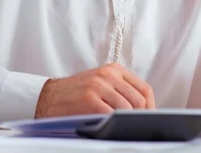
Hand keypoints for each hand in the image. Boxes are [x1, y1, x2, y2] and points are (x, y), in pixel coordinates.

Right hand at [34, 63, 155, 117]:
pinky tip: (112, 129)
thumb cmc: (76, 93)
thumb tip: (144, 110)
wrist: (49, 97)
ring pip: (128, 108)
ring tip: (125, 129)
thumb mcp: (101, 84)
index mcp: (114, 70)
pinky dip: (115, 124)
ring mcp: (99, 86)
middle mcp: (108, 75)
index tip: (151, 119)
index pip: (144, 89)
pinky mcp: (90, 99)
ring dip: (129, 122)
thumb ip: (120, 90)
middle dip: (141, 117)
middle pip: (139, 99)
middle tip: (138, 128)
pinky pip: (112, 115)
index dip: (151, 107)